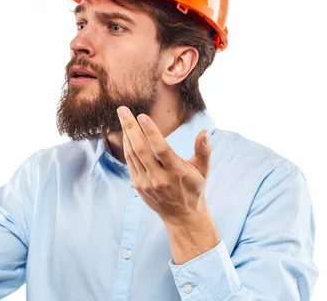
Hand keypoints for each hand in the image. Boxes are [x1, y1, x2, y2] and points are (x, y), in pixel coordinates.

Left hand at [117, 106, 211, 224]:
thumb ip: (203, 150)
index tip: (142, 116)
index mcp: (176, 172)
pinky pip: (130, 162)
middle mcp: (160, 178)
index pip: (161, 149)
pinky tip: (126, 133)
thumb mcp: (202, 170)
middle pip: (141, 149)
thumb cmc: (194, 188)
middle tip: (122, 110)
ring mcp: (147, 183)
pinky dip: (127, 146)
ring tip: (122, 116)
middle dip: (130, 127)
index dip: (151, 132)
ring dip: (126, 134)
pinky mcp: (138, 185)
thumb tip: (204, 132)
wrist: (182, 216)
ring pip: (132, 154)